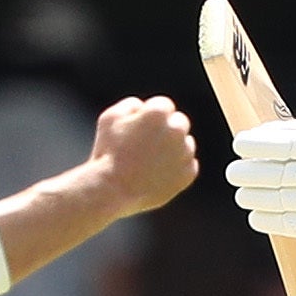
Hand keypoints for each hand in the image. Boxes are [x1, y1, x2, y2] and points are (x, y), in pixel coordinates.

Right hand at [85, 96, 198, 216]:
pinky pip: (187, 165)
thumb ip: (130, 105)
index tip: (138, 130)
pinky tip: (157, 174)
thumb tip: (144, 106)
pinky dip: (176, 168)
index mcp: (158, 113)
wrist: (113, 190)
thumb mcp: (109, 118)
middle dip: (166, 130)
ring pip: (185, 144)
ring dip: (172, 149)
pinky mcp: (188, 174)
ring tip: (149, 162)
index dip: (149, 117)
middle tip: (146, 145)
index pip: (163, 105)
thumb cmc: (108, 152)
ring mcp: (184, 153)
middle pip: (179, 122)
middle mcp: (176, 130)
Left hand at [229, 75, 295, 240]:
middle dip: (253, 173)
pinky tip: (256, 217)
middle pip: (282, 171)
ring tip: (241, 195)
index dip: (262, 143)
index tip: (239, 143)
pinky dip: (276, 221)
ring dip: (259, 197)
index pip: (290, 140)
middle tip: (232, 173)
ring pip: (286, 198)